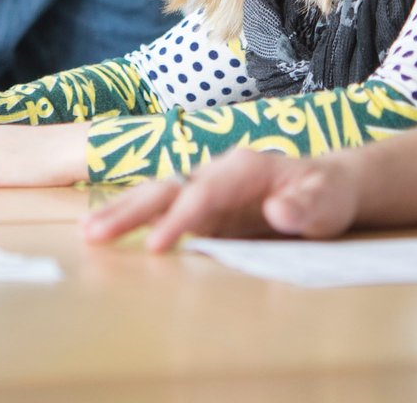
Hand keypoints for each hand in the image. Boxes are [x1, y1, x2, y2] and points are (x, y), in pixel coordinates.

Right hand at [81, 149, 363, 251]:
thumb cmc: (328, 194)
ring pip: (157, 196)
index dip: (178, 220)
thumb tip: (280, 210)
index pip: (202, 193)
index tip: (155, 248)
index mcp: (242, 168)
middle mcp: (216, 172)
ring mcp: (206, 187)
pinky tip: (108, 231)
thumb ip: (306, 205)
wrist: (328, 186)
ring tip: (87, 232)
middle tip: (94, 234)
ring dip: (122, 212)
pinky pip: (163, 209)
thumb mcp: (328, 201)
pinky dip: (134, 218)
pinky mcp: (203, 206)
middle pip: (166, 188)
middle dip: (130, 211)